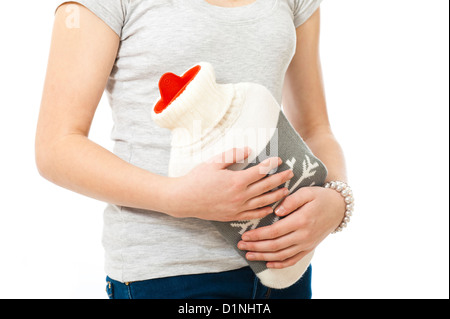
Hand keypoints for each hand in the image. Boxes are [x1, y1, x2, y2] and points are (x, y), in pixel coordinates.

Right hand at [168, 148, 293, 221]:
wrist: (184, 199)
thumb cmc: (197, 178)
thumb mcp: (214, 162)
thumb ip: (232, 155)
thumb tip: (248, 149)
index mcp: (236, 180)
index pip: (260, 171)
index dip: (271, 165)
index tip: (279, 160)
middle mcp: (240, 195)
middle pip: (266, 187)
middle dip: (280, 179)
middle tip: (290, 173)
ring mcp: (238, 207)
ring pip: (263, 202)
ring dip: (276, 196)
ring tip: (286, 191)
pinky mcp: (233, 216)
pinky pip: (253, 215)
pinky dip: (264, 212)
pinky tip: (271, 208)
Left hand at [238, 186, 345, 268]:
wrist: (339, 208)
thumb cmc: (320, 196)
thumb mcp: (307, 192)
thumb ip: (292, 200)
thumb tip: (278, 210)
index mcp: (301, 220)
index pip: (274, 231)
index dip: (258, 235)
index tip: (245, 234)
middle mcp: (303, 236)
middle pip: (275, 246)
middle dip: (256, 247)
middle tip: (241, 245)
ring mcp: (306, 244)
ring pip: (282, 255)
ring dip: (263, 257)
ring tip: (249, 255)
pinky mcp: (309, 248)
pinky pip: (293, 259)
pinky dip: (280, 264)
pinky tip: (268, 263)